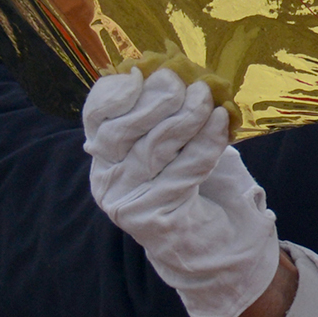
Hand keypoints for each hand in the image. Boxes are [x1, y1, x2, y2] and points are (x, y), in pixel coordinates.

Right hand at [81, 67, 283, 316]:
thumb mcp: (178, 143)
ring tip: (209, 98)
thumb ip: (169, 112)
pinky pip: (184, 170)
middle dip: (157, 100)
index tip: (141, 72)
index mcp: (106, 156)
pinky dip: (206, 141)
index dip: (114, 91)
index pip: (95, 117)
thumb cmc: (197, 184)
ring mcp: (128, 202)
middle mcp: (108, 180)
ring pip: (154, 148)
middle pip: (121, 131)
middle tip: (189, 81)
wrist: (218, 244)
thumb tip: (179, 72)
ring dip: (186, 117)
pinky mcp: (156, 218)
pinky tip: (222, 122)